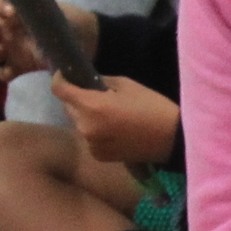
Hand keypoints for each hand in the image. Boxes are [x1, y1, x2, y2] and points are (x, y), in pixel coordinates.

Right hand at [0, 0, 99, 76]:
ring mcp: (11, 50)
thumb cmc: (67, 20)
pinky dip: (4, 73)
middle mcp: (7, 30)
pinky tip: (11, 72)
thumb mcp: (56, 12)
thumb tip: (29, 15)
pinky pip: (4, 72)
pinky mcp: (19, 67)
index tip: (10, 12)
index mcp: (13, 12)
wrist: (85, 39)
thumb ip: (42, 12)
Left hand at [59, 74, 178, 168]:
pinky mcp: (98, 155)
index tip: (65, 75)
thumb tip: (85, 83)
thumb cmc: (151, 106)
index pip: (59, 90)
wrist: (171, 139)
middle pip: (68, 107)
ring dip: (86, 115)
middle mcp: (85, 127)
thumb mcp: (126, 85)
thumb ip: (100, 82)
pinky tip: (112, 129)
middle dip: (77, 98)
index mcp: (92, 106)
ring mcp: (90, 143)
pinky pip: (88, 137)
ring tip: (107, 114)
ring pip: (77, 122)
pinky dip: (94, 131)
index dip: (59, 79)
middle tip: (95, 94)